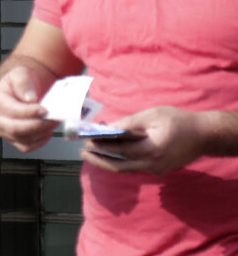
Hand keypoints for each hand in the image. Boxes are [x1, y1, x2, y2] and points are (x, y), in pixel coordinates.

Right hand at [0, 66, 57, 152]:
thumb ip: (24, 84)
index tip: (44, 110)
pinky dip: (39, 142)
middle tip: (51, 118)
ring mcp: (5, 130)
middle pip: (16, 129)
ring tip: (52, 121)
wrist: (22, 89)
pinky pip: (26, 147)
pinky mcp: (14, 139)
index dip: (29, 112)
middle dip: (37, 125)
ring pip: (23, 140)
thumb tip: (30, 98)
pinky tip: (46, 131)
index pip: (12, 111)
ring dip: (41, 133)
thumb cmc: (20, 82)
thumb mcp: (21, 74)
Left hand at [81, 106, 203, 174]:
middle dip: (99, 160)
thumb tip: (107, 128)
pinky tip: (110, 154)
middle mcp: (152, 164)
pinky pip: (134, 167)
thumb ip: (129, 123)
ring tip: (91, 155)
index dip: (102, 147)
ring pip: (126, 170)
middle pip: (119, 166)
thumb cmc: (178, 121)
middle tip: (82, 153)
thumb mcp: (152, 115)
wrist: (204, 135)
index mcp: (151, 149)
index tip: (86, 141)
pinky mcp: (158, 170)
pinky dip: (121, 161)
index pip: (120, 150)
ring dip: (107, 163)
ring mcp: (155, 170)